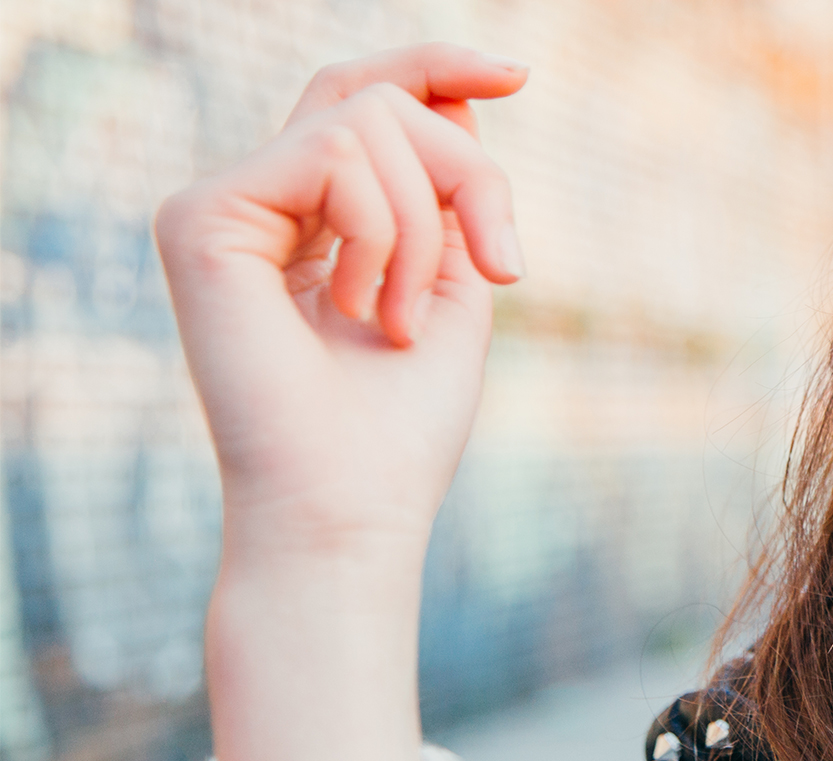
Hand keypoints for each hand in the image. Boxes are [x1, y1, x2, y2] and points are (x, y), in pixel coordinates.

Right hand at [158, 42, 524, 545]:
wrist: (349, 505)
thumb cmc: (401, 424)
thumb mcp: (454, 282)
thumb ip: (448, 190)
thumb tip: (455, 97)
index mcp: (311, 220)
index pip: (363, 102)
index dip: (436, 69)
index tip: (517, 75)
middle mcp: (259, 206)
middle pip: (376, 99)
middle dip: (467, 170)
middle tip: (499, 265)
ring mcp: (222, 207)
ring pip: (365, 119)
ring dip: (427, 226)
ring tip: (403, 320)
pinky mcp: (200, 216)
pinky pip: (333, 151)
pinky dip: (383, 232)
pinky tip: (365, 310)